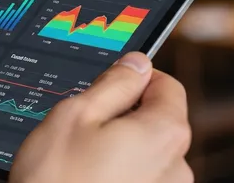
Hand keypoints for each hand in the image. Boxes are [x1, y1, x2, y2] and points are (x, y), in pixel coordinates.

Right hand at [10, 52, 191, 182]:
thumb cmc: (56, 181)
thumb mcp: (76, 114)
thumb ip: (114, 83)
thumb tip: (136, 63)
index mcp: (164, 133)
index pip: (167, 85)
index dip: (136, 78)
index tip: (110, 84)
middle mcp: (177, 168)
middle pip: (158, 122)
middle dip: (125, 118)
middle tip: (84, 128)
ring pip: (147, 155)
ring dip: (121, 151)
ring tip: (81, 163)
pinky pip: (141, 181)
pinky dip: (119, 177)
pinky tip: (89, 182)